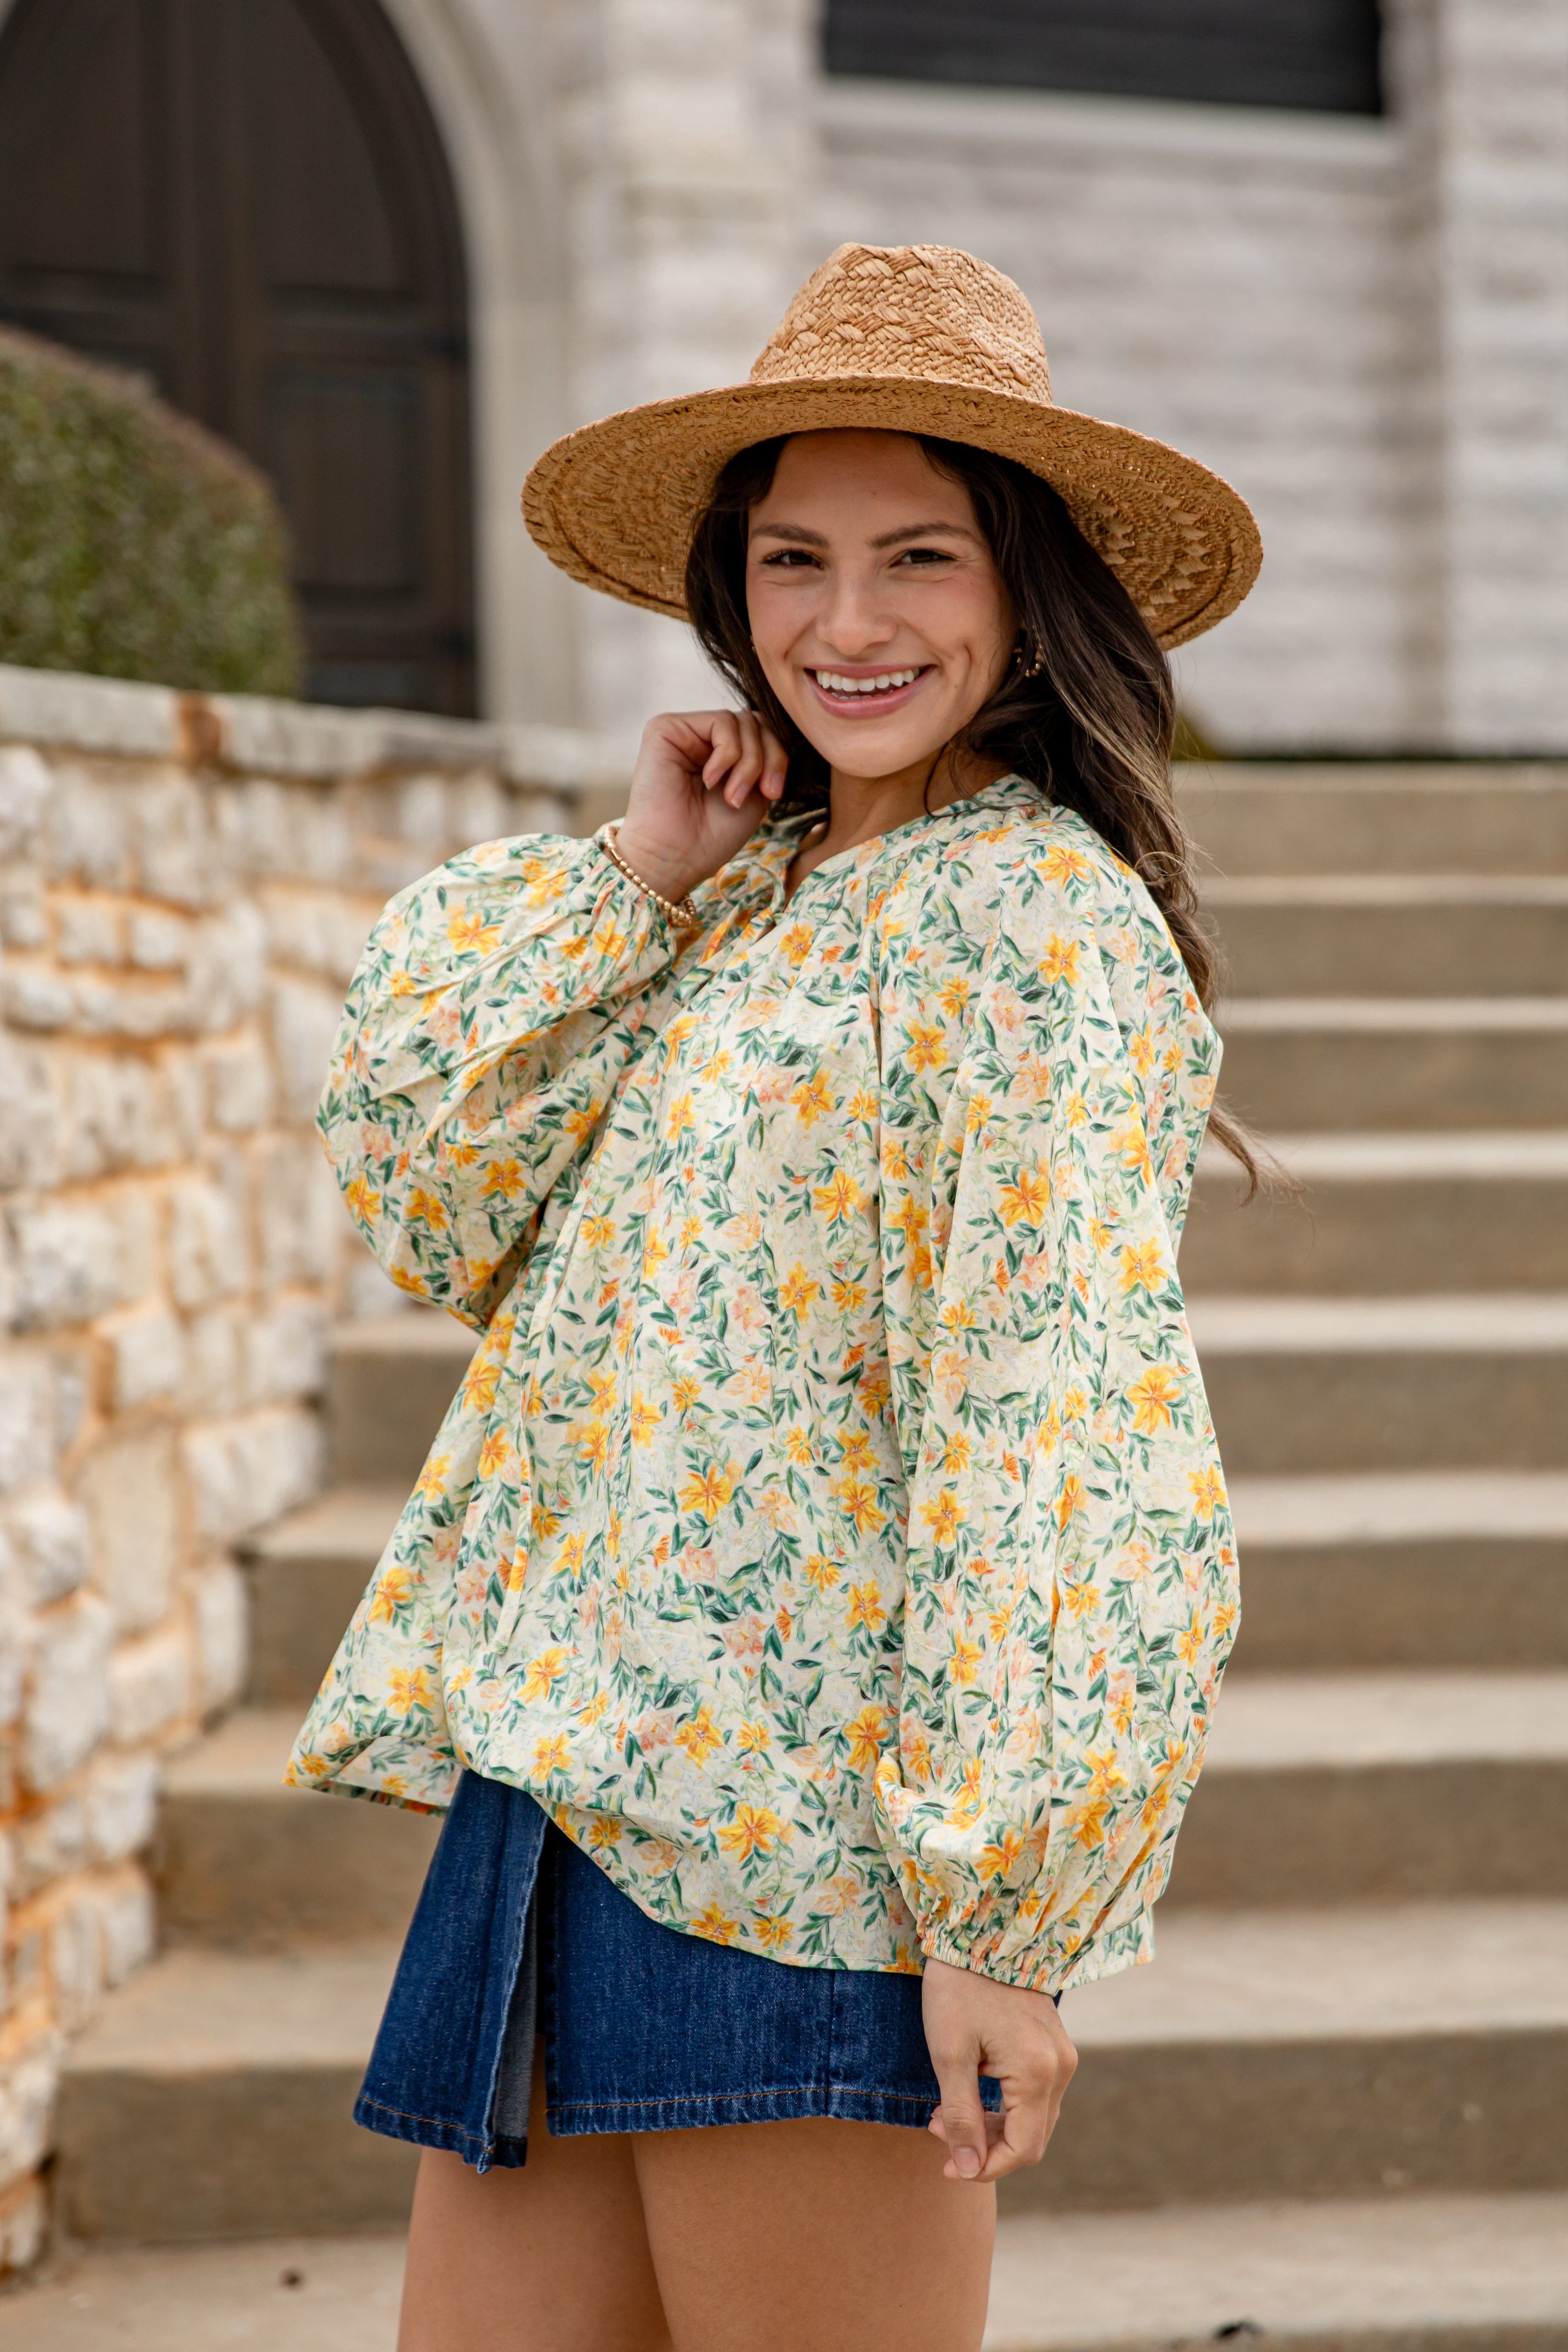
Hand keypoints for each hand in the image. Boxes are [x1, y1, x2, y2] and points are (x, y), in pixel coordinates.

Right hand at [613, 709, 788, 905]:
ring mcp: (685, 731)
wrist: (674, 857)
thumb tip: (777, 725)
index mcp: (722, 753)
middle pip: (757, 721)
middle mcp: (702, 737)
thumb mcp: (756, 793)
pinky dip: (728, 754)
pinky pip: (721, 722)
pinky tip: (710, 780)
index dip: (778, 757)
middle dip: (769, 758)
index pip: (764, 732)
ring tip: (733, 796)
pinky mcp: (666, 728)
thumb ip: (766, 757)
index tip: (773, 793)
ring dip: (749, 762)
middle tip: (762, 793)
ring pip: (743, 720)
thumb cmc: (711, 835)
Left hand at [923, 1954, 1076, 2183]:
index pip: (1023, 2149)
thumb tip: (967, 2168)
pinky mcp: (1053, 2042)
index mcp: (1038, 2072)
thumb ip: (962, 2116)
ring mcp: (1061, 2053)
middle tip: (937, 2127)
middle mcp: (1060, 2066)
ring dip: (992, 2125)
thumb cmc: (958, 1988)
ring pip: (1033, 2116)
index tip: (947, 2165)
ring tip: (946, 2111)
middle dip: (985, 2145)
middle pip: (1031, 2136)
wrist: (979, 1931)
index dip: (985, 2167)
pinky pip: (1034, 2092)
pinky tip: (970, 2090)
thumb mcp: (950, 2054)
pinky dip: (1004, 2104)